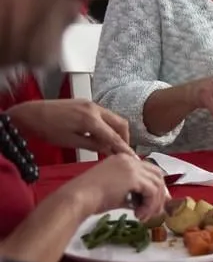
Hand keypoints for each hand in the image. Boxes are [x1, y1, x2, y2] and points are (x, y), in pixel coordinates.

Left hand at [7, 99, 131, 154]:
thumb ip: (93, 145)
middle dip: (125, 138)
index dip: (125, 148)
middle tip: (122, 151)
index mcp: (90, 119)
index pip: (114, 136)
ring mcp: (90, 104)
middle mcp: (94, 109)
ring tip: (110, 145)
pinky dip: (107, 126)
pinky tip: (100, 135)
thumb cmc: (46, 129)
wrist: (30, 114)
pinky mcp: (85, 103)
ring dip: (116, 131)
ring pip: (113, 118)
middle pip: (120, 123)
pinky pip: (104, 115)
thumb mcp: (71, 142)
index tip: (133, 157)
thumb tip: (109, 149)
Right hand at [63, 153, 166, 219]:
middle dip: (160, 195)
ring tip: (143, 216)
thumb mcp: (117, 193)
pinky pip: (152, 191)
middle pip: (157, 175)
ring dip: (154, 203)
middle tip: (155, 212)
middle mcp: (128, 160)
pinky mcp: (133, 177)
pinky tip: (139, 214)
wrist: (77, 199)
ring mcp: (131, 166)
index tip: (155, 204)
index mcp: (122, 160)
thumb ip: (133, 194)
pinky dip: (150, 205)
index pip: (149, 171)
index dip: (156, 188)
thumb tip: (148, 203)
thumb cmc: (90, 199)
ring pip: (157, 184)